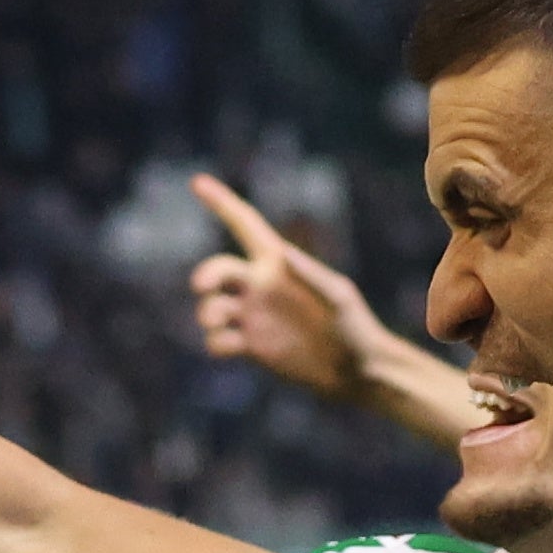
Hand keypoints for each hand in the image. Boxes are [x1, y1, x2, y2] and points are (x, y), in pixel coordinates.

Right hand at [188, 175, 388, 405]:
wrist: (355, 369)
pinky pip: (218, 341)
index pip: (245, 226)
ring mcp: (253, 317)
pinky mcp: (250, 347)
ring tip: (218, 322)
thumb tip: (283, 253)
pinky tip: (234, 347)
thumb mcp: (339, 297)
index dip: (222, 203)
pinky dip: (217, 343)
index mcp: (279, 263)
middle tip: (202, 286)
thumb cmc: (355, 327)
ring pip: (211, 307)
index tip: (197, 182)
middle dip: (205, 274)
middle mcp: (260, 286)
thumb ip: (311, 274)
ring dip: (208, 312)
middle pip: (218, 270)